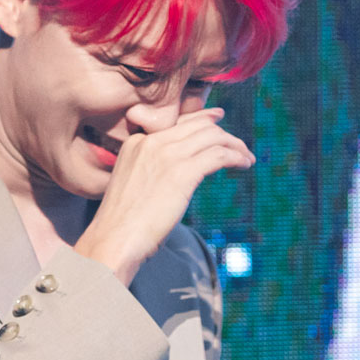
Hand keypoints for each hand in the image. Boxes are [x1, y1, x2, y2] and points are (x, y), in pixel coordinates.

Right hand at [73, 106, 254, 284]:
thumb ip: (153, 170)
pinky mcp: (182, 172)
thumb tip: (179, 174)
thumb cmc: (123, 223)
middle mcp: (152, 142)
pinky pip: (218, 155)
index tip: (218, 120)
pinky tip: (243, 165)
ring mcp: (167, 155)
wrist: (113, 239)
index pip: (178, 123)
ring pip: (213, 137)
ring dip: (235, 145)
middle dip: (223, 133)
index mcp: (138, 142)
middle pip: (199, 126)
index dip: (203, 120)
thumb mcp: (133, 183)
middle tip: (239, 146)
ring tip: (246, 158)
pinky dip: (235, 157)